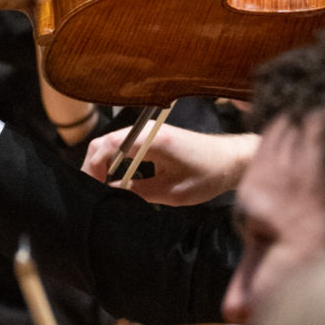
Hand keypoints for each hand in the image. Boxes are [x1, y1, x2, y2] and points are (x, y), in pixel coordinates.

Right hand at [82, 125, 258, 205]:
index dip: (93, 168)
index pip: (108, 146)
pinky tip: (116, 180)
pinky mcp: (152, 136)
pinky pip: (124, 146)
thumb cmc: (208, 175)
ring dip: (103, 164)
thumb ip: (137, 192)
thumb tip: (109, 194)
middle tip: (92, 192)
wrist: (233, 160)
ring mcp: (149, 131)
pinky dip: (114, 161)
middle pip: (104, 142)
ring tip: (101, 188)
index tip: (91, 189)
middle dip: (93, 167)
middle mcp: (147, 130)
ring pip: (112, 144)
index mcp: (152, 139)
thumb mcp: (171, 192)